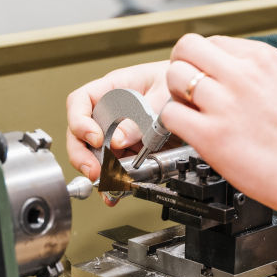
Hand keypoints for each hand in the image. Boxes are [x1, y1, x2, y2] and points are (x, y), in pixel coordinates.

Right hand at [65, 59, 170, 185]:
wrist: (196, 94)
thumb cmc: (178, 84)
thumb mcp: (162, 96)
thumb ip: (140, 117)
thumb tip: (118, 140)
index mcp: (113, 88)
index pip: (80, 101)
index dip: (80, 121)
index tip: (95, 139)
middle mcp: (110, 110)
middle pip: (81, 132)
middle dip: (82, 155)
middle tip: (94, 171)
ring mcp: (118, 130)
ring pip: (96, 153)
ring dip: (99, 172)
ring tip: (108, 186)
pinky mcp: (129, 147)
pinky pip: (115, 164)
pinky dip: (115, 179)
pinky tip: (117, 191)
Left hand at [159, 33, 276, 221]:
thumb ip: (257, 69)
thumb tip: (230, 66)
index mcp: (263, 58)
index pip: (214, 41)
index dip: (205, 60)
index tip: (207, 75)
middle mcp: (243, 75)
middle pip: (187, 48)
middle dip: (183, 66)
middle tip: (187, 86)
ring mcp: (225, 104)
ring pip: (174, 76)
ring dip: (175, 93)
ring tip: (190, 110)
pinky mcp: (211, 135)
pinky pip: (170, 113)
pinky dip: (173, 122)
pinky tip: (189, 130)